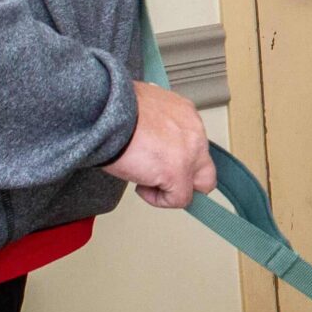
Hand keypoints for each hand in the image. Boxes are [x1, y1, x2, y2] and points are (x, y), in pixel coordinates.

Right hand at [105, 81, 217, 207]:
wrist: (105, 116)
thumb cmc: (114, 113)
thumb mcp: (143, 112)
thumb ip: (157, 125)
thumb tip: (151, 136)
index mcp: (185, 113)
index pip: (195, 142)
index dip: (178, 156)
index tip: (162, 161)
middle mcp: (194, 131)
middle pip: (205, 167)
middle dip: (186, 177)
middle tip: (162, 179)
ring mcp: (190, 153)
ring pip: (200, 184)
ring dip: (173, 187)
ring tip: (146, 179)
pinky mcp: (178, 173)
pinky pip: (179, 199)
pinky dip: (159, 199)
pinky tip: (141, 186)